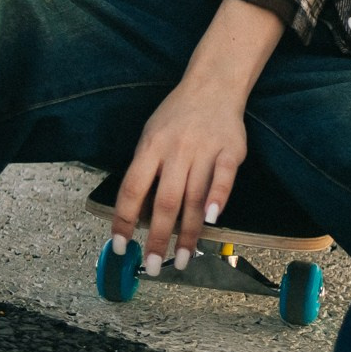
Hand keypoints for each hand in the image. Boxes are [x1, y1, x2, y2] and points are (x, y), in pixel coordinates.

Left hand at [111, 74, 246, 277]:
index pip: (132, 188)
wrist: (213, 85)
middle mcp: (176, 149)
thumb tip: (139, 215)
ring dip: (188, 232)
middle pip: (165, 200)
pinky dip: (218, 197)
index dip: (124, 220)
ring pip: (195, 197)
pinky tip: (212, 220)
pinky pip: (224, 177)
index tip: (121, 247)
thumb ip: (146, 171)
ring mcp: (204, 149)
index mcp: (151, 146)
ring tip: (182, 259)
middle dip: (158, 238)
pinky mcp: (230, 150)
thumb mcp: (151, 135)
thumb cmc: (177, 116)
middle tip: (153, 266)